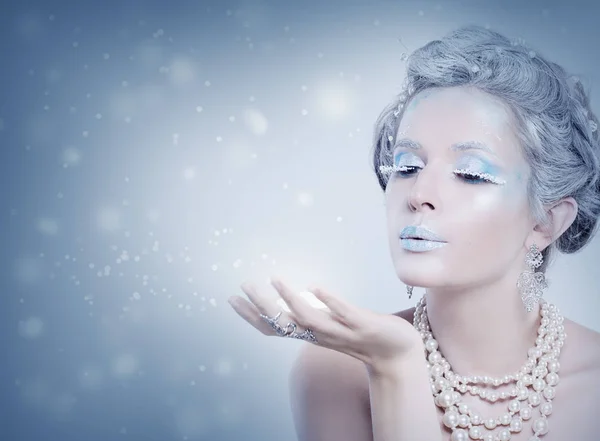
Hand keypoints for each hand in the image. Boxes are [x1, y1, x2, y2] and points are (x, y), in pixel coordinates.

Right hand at [228, 277, 423, 375]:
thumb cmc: (362, 336)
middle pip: (284, 323)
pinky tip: (315, 286)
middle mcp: (321, 334)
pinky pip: (344, 313)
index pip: (274, 327)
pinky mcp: (363, 325)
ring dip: (291, 300)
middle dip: (261, 305)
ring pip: (310, 319)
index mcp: (311, 334)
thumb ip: (312, 315)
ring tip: (275, 279)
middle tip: (244, 285)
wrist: (398, 354)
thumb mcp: (331, 325)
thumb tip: (293, 299)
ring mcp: (342, 330)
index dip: (250, 315)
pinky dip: (329, 301)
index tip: (231, 298)